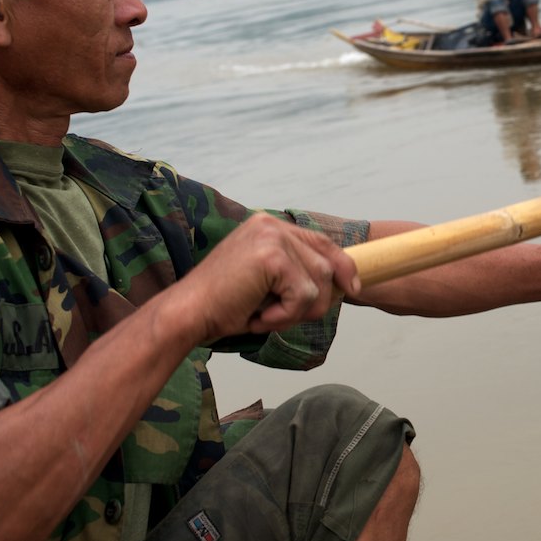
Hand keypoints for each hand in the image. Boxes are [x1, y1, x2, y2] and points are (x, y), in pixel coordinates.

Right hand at [185, 214, 360, 339]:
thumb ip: (295, 273)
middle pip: (328, 263)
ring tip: (265, 314)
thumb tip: (342, 283)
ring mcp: (272, 237)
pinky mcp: (271, 256)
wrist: (187, 314)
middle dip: (317, 299)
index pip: (321, 242)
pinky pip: (303, 294)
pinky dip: (286, 314)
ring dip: (298, 311)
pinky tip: (259, 315)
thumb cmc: (223, 305)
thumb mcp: (266, 282)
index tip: (353, 287)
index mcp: (269, 227)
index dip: (343, 266)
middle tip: (281, 315)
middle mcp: (272, 225)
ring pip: (320, 282)